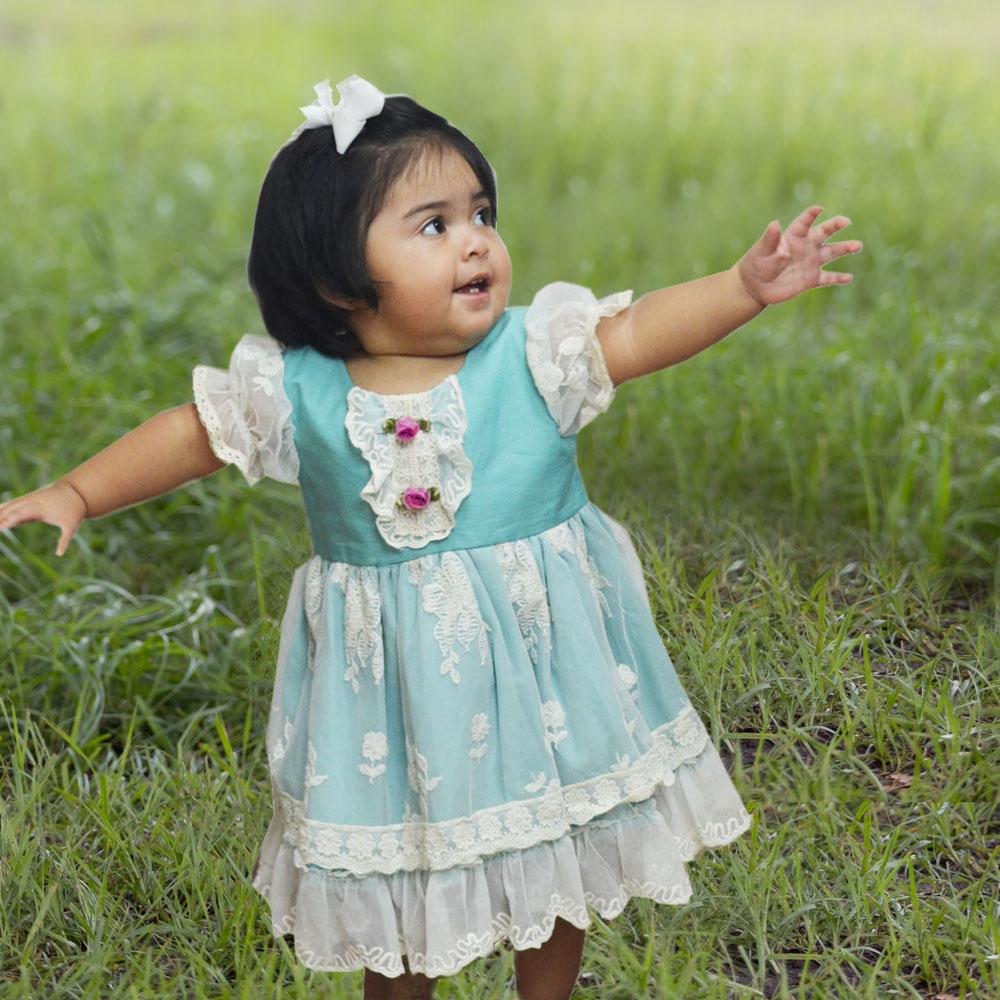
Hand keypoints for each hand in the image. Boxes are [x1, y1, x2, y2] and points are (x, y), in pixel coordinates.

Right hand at [0, 479, 87, 557]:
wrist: (75, 491)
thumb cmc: (74, 510)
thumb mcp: (72, 526)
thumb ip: (65, 540)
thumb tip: (59, 554)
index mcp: (41, 509)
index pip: (21, 514)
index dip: (10, 520)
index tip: (0, 526)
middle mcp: (32, 502)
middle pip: (12, 509)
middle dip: (1, 517)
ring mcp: (29, 499)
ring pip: (9, 505)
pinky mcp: (28, 499)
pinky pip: (12, 503)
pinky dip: (2, 507)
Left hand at [734, 205, 862, 306]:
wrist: (755, 287)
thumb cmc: (755, 266)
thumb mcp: (761, 251)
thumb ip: (770, 239)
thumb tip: (775, 224)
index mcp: (792, 237)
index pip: (804, 222)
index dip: (811, 215)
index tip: (818, 209)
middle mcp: (805, 247)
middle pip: (824, 233)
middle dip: (835, 225)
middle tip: (846, 221)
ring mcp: (810, 262)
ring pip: (831, 252)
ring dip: (845, 248)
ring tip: (857, 246)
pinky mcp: (811, 279)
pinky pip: (828, 278)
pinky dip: (838, 278)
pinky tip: (849, 278)